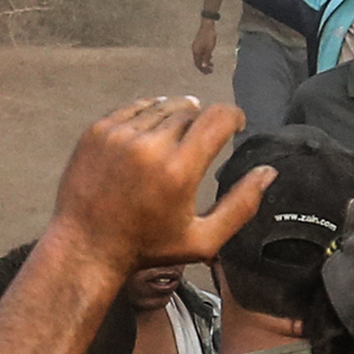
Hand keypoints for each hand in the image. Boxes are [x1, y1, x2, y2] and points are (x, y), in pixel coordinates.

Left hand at [50, 95, 267, 275]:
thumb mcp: (203, 239)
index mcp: (179, 170)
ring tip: (177, 135)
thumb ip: (241, 206)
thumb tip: (268, 172)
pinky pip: (134, 107)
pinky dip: (148, 114)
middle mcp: (150, 145)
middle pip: (191, 110)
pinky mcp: (98, 130)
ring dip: (176, 115)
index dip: (233, 116)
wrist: (86, 246)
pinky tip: (151, 132)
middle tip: (201, 140)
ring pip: (162, 106)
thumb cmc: (148, 247)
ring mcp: (120, 134)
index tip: (236, 124)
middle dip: (202, 121)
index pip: (218, 117)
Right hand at [190, 14, 220, 75]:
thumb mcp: (209, 49)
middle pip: (198, 61)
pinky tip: (210, 56)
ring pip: (200, 56)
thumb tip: (203, 66)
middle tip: (210, 71)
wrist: (207, 25)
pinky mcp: (199, 43)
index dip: (203, 69)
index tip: (209, 72)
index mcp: (196, 52)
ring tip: (212, 65)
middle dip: (204, 67)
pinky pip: (201, 52)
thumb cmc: (209, 37)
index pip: (198, 64)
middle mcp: (195, 50)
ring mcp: (196, 46)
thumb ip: (206, 58)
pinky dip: (205, 56)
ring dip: (205, 61)